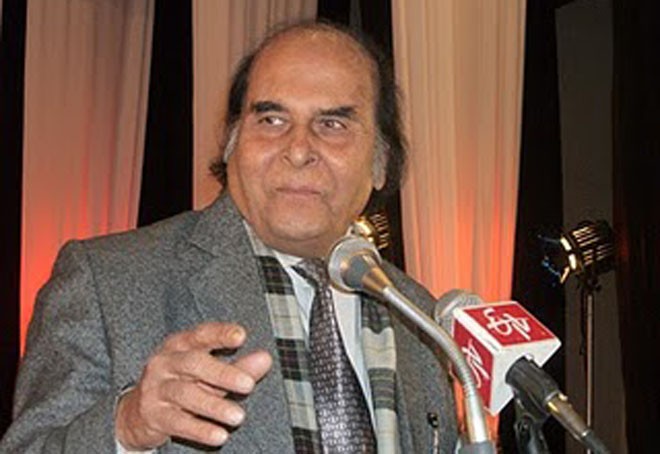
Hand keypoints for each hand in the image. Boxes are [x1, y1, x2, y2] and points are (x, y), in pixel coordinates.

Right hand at [115, 322, 271, 449]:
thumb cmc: (183, 383)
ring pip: (186, 394)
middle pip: (194, 363)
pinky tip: (219, 435)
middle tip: (249, 385)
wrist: (136, 412)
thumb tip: (265, 358)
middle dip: (223, 373)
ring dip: (214, 406)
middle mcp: (165, 362)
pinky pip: (177, 421)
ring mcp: (156, 388)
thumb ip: (239, 366)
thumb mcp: (210, 372)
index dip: (220, 334)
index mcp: (180, 345)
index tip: (241, 335)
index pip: (201, 335)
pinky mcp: (153, 414)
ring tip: (239, 417)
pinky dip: (199, 429)